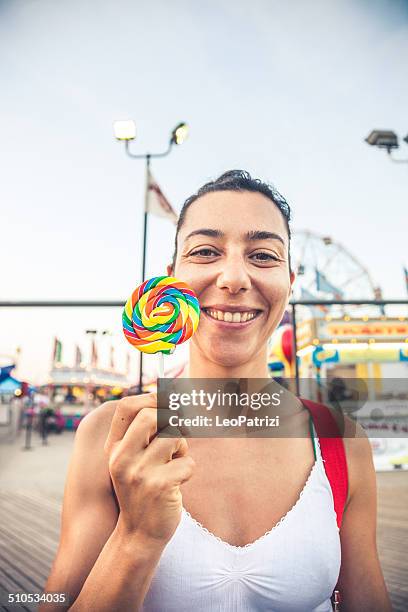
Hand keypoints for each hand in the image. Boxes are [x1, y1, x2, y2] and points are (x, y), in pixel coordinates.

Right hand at [104, 393, 194, 546]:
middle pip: (151, 416)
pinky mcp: (160, 486)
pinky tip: (178, 483)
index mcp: (113, 448)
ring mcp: (139, 472)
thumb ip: (143, 433)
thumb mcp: (132, 460)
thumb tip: (170, 397)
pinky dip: (188, 469)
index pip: (126, 407)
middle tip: (179, 434)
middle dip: (171, 421)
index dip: (151, 398)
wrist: (138, 534)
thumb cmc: (142, 489)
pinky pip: (188, 462)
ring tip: (175, 463)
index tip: (169, 400)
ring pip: (174, 436)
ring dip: (182, 448)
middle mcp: (122, 458)